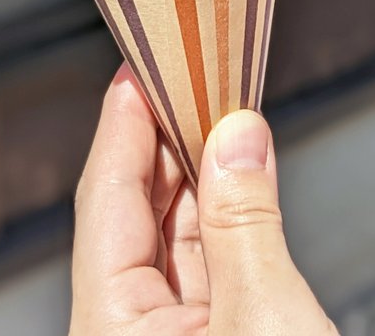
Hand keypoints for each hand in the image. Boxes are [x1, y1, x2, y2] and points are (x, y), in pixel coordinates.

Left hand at [71, 64, 334, 334]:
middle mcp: (128, 329)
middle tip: (195, 73)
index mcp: (113, 326)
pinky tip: (236, 171)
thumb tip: (238, 132)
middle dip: (168, 138)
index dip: (125, 124)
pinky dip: (222, 215)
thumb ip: (245, 220)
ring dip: (200, 173)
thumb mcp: (266, 313)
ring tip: (220, 109)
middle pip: (137, 211)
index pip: (109, 198)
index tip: (140, 66)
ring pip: (172, 237)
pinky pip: (203, 265)